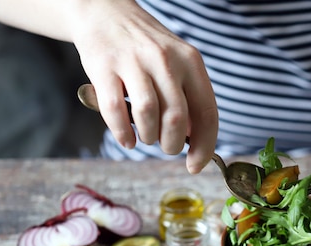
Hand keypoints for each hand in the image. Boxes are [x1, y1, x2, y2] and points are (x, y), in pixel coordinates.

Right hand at [71, 0, 217, 172]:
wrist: (104, 12)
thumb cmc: (145, 49)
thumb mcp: (177, 64)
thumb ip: (188, 98)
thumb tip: (196, 140)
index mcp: (190, 62)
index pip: (207, 113)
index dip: (204, 146)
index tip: (195, 165)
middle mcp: (165, 60)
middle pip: (177, 118)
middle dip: (172, 144)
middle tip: (165, 146)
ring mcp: (133, 62)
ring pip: (148, 116)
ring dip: (148, 138)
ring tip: (146, 137)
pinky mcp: (104, 66)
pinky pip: (115, 110)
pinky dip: (122, 133)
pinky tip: (127, 139)